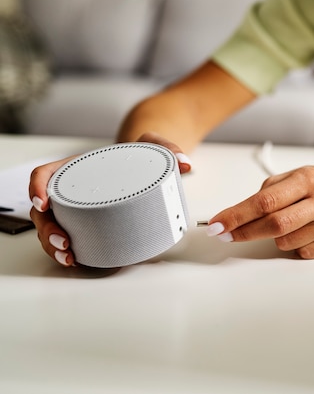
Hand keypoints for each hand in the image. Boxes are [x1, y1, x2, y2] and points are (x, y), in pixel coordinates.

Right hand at [28, 132, 191, 266]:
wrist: (142, 165)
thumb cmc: (138, 156)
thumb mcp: (151, 146)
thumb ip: (168, 148)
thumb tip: (185, 164)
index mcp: (76, 167)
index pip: (45, 174)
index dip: (37, 187)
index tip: (43, 202)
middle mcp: (71, 188)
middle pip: (45, 209)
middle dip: (48, 229)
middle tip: (63, 241)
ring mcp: (76, 207)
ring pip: (52, 227)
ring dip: (54, 245)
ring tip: (69, 256)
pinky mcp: (86, 222)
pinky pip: (67, 236)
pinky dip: (67, 250)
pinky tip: (75, 259)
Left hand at [204, 165, 313, 258]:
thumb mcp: (294, 176)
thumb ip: (268, 193)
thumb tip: (235, 216)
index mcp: (308, 179)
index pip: (265, 201)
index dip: (237, 216)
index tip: (218, 225)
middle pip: (275, 225)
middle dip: (246, 232)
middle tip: (229, 234)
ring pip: (287, 242)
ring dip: (278, 237)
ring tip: (293, 222)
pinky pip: (305, 252)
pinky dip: (298, 245)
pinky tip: (308, 231)